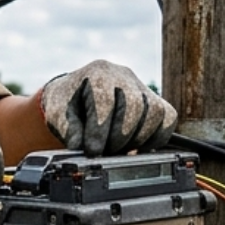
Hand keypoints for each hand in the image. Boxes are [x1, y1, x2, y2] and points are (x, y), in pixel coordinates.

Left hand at [36, 60, 175, 154]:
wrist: (76, 96)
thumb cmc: (67, 104)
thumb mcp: (57, 114)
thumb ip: (67, 129)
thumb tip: (80, 145)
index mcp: (97, 73)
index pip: (105, 101)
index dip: (100, 130)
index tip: (92, 151)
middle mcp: (123, 75)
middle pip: (134, 106)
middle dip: (119, 136)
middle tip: (106, 151)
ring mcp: (141, 87)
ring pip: (155, 112)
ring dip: (137, 139)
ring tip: (118, 149)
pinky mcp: (154, 100)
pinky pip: (167, 118)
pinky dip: (155, 137)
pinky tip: (136, 147)